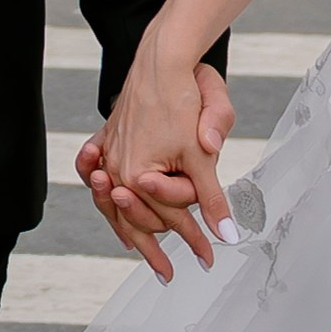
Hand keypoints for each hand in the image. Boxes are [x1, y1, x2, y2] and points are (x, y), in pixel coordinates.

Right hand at [75, 49, 237, 282]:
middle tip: (171, 273)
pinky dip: (108, 198)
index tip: (209, 260)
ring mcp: (109, 155)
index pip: (171, 217)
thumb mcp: (202, 155)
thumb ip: (212, 198)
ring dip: (129, 230)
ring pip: (115, 205)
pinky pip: (102, 177)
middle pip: (138, 219)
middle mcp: (116, 169)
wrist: (162, 59)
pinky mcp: (109, 139)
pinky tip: (115, 209)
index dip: (195, 240)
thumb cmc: (182, 100)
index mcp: (137, 175)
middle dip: (158, 246)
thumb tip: (229, 234)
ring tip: (141, 255)